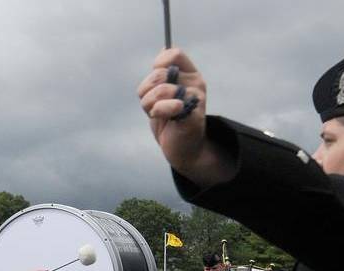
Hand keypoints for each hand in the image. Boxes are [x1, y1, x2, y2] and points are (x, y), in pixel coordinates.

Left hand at [138, 48, 208, 174]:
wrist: (183, 148)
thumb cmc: (170, 119)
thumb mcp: (162, 92)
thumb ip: (163, 73)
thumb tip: (164, 48)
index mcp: (190, 73)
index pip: (173, 54)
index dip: (158, 65)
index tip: (155, 81)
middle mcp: (196, 83)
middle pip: (159, 74)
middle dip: (146, 91)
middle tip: (151, 104)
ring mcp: (197, 98)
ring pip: (160, 90)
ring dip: (149, 105)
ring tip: (156, 113)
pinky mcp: (194, 116)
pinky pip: (171, 106)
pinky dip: (160, 111)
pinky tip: (162, 117)